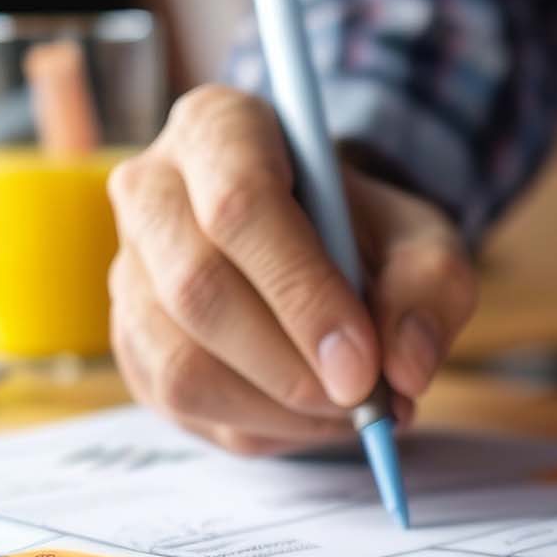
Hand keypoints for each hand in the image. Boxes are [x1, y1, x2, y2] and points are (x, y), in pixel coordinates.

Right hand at [107, 84, 475, 454]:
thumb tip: (405, 367)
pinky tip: (312, 416)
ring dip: (278, 409)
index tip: (363, 365)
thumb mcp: (423, 241)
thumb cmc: (368, 234)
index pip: (240, 206)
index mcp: (219, 129)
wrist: (325, 246)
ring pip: (181, 362)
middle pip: (198, 289)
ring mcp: (128, 271)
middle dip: (291, 366)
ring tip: (350, 411)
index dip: (303, 294)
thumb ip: (429, 290)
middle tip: (364, 401)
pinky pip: (181, 405)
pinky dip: (260, 427)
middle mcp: (151, 190)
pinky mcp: (132, 342)